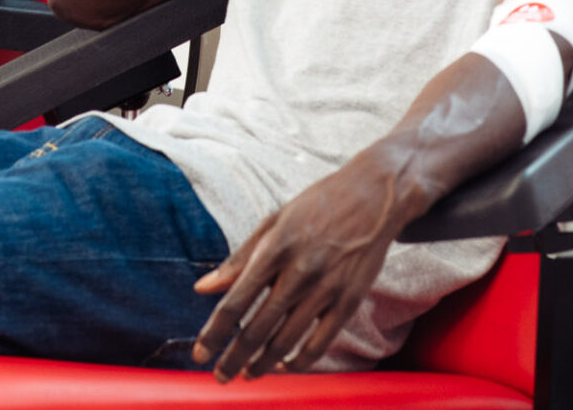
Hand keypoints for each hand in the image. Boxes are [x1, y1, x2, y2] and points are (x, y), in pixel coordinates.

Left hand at [191, 151, 409, 380]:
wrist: (373, 196)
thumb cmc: (316, 207)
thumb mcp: (273, 222)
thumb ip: (239, 259)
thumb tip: (202, 288)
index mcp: (274, 248)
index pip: (235, 301)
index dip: (214, 333)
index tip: (199, 353)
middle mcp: (298, 271)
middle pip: (257, 328)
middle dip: (234, 358)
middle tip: (221, 376)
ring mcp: (326, 288)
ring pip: (286, 340)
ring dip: (262, 364)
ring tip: (248, 374)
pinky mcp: (349, 300)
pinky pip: (320, 342)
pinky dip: (300, 361)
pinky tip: (284, 366)